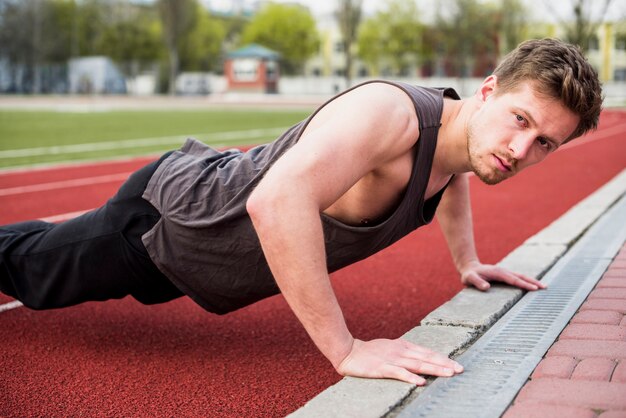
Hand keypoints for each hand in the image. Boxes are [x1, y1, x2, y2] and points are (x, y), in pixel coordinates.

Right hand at [335, 338, 463, 384]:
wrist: (348, 351)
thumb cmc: (370, 352)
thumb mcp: (391, 348)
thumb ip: (405, 353)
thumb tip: (421, 358)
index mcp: (403, 346)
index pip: (427, 352)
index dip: (442, 358)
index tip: (456, 364)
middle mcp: (400, 351)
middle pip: (426, 357)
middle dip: (444, 363)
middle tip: (460, 369)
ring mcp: (392, 359)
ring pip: (417, 364)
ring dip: (434, 369)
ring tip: (448, 374)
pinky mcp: (382, 368)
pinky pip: (398, 373)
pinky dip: (410, 377)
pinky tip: (420, 381)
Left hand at [460, 261, 546, 290]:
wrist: (470, 268)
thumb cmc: (469, 275)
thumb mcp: (470, 278)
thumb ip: (477, 282)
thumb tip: (486, 287)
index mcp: (498, 272)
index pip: (513, 280)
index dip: (524, 284)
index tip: (534, 288)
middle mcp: (504, 271)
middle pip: (521, 276)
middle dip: (533, 281)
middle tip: (545, 287)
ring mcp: (505, 273)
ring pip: (521, 276)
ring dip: (532, 281)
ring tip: (544, 287)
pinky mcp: (505, 276)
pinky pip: (518, 278)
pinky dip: (527, 281)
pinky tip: (533, 286)